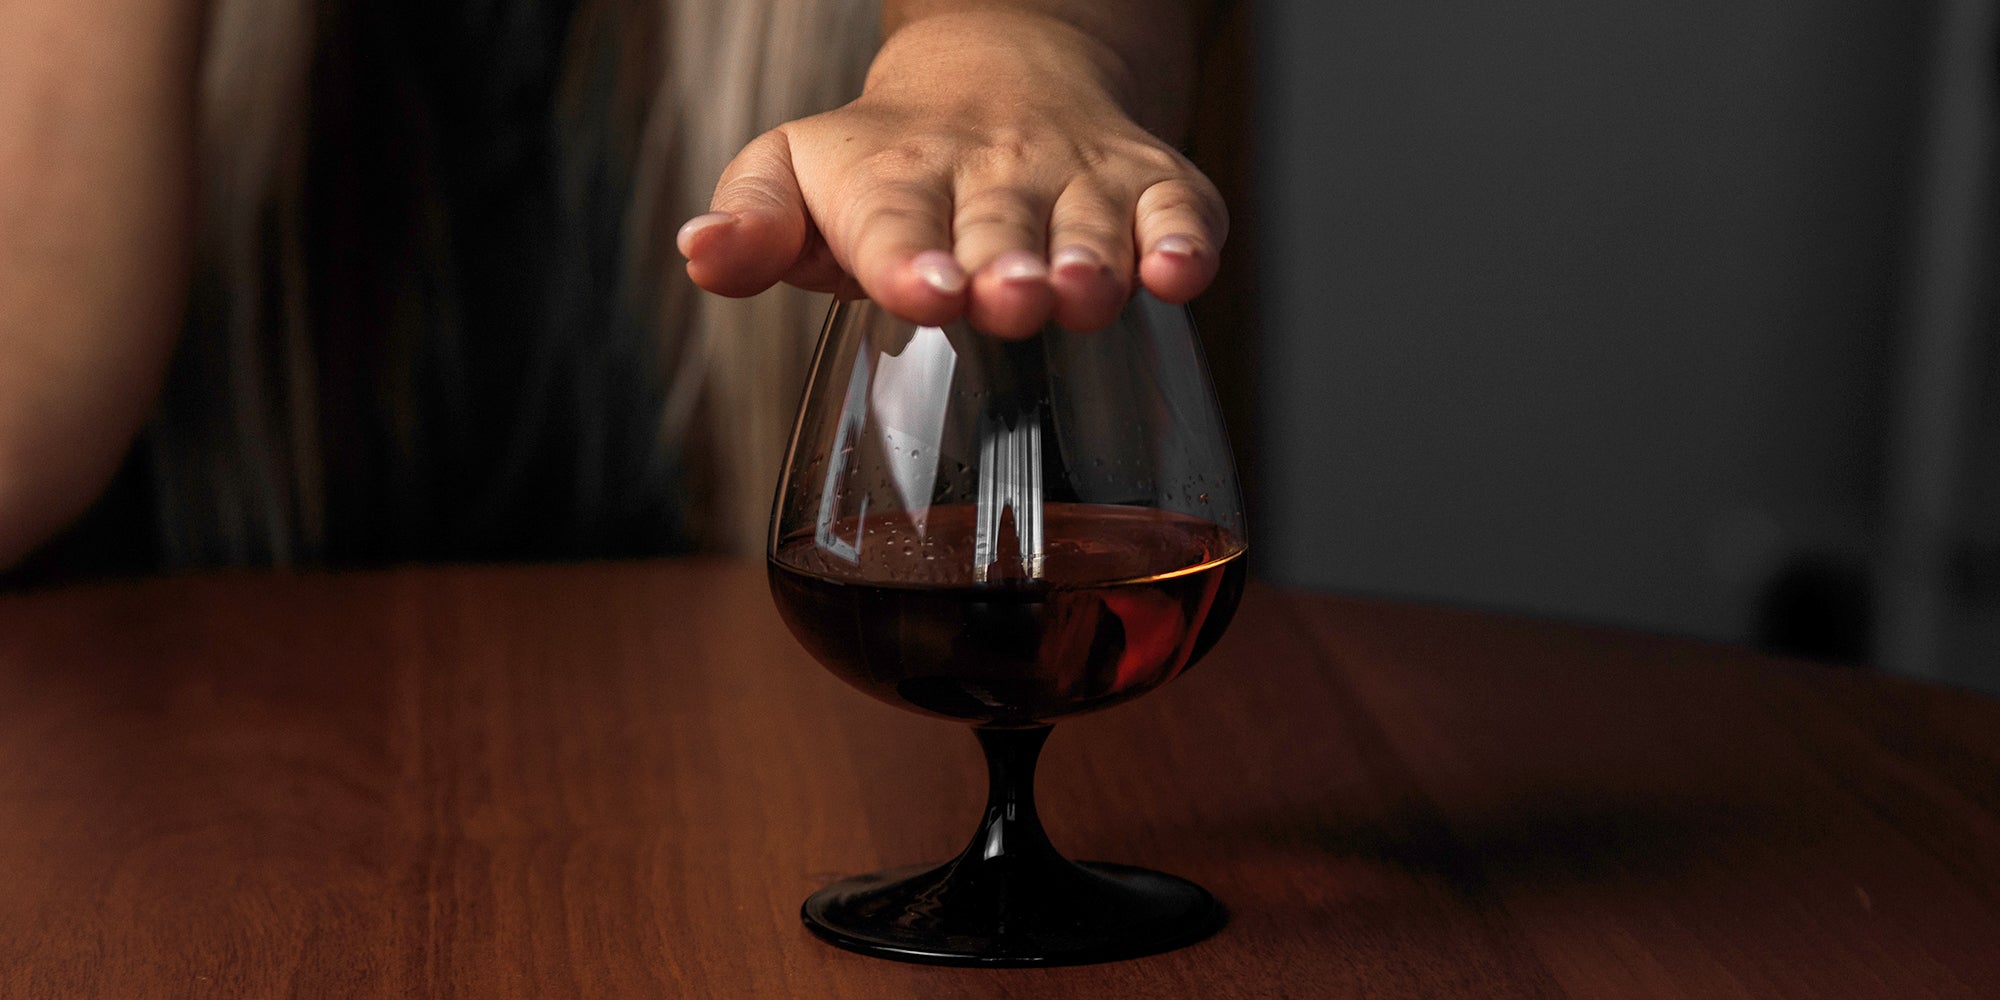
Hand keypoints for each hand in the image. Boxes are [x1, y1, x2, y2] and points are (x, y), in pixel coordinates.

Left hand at [675, 9, 1225, 338]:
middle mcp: (990, 175)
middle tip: (1009, 300)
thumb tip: (700, 252)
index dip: (907, 258)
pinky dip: (1186, 237)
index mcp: (895, 179)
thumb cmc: (885, 162)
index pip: (895, 220)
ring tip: (1086, 293)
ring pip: (1091, 221)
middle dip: (1007, 266)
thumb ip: (756, 221)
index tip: (920, 291)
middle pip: (1001, 227)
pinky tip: (1182, 272)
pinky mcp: (1147, 182)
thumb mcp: (799, 175)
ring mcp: (1075, 180)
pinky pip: (1179, 205)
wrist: (1000, 75)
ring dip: (1093, 258)